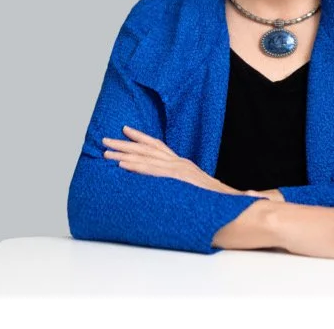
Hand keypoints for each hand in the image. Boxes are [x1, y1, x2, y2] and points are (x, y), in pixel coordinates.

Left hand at [102, 126, 236, 194]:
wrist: (228, 202)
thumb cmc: (212, 199)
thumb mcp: (195, 188)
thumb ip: (181, 185)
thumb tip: (168, 186)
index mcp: (181, 165)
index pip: (157, 146)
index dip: (141, 137)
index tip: (125, 130)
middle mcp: (179, 163)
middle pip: (147, 149)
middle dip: (125, 144)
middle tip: (105, 140)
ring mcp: (178, 169)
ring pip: (146, 158)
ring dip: (124, 154)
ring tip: (106, 152)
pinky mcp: (176, 178)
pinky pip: (152, 171)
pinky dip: (137, 166)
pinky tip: (122, 165)